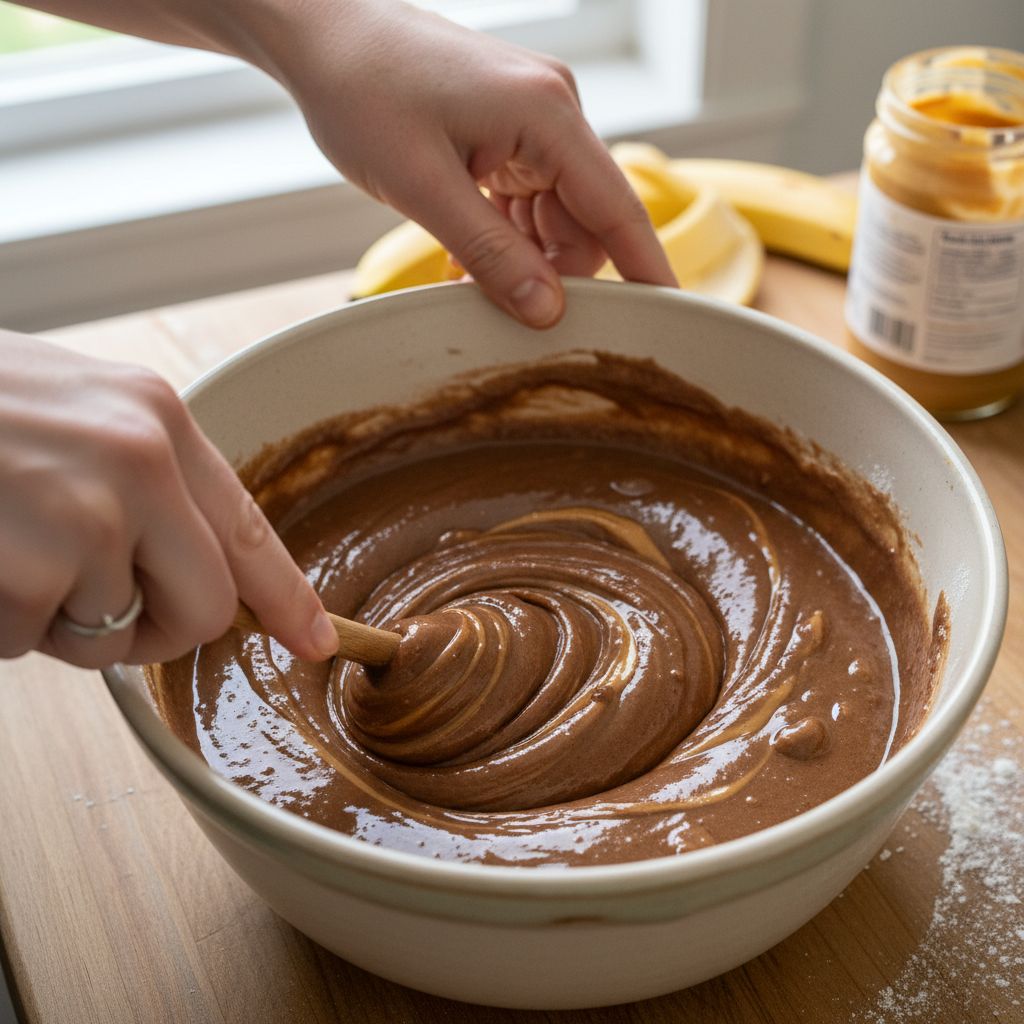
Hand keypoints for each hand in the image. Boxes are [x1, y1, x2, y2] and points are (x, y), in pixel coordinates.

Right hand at [0, 330, 338, 667]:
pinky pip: (28, 642)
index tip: (318, 642)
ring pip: (106, 634)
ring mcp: (84, 516)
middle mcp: (139, 462)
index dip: (287, 596)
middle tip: (91, 608)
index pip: (249, 528)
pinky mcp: (23, 567)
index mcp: (156, 419)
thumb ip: (142, 477)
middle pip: (204, 609)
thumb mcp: (74, 408)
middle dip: (154, 632)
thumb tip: (186, 560)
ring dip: (50, 617)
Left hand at [16, 0, 675, 326]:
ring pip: (556, 217)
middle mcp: (553, 113)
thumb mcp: (423, 188)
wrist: (318, 33)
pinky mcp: (505, 131)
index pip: (618, 209)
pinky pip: (526, 202)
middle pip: (588, 221)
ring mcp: (530, 121)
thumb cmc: (362, 92)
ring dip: (525, 257)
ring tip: (472, 275)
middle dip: (560, 272)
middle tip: (514, 313)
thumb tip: (547, 310)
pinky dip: (506, 236)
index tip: (670, 319)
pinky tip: (469, 253)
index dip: (646, 270)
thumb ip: (490, 254)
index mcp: (548, 114)